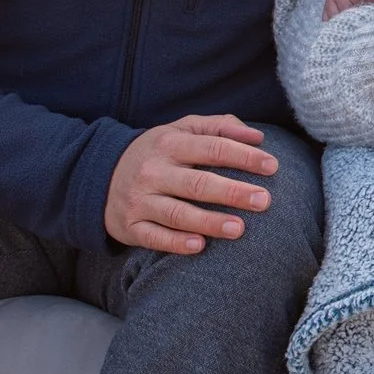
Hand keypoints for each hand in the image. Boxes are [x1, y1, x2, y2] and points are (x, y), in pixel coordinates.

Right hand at [105, 115, 280, 254]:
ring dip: (209, 221)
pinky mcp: (131, 227)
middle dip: (233, 192)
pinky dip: (176, 242)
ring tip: (240, 229)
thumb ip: (220, 127)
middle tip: (265, 201)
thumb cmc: (158, 152)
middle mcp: (154, 171)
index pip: (213, 148)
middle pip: (198, 183)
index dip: (244, 156)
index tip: (272, 166)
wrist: (101, 175)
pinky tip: (199, 246)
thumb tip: (258, 136)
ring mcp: (141, 200)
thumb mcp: (182, 130)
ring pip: (177, 213)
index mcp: (171, 144)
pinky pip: (154, 236)